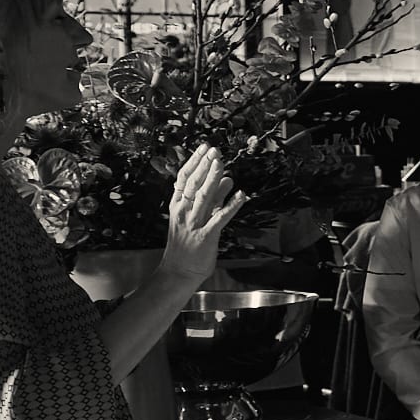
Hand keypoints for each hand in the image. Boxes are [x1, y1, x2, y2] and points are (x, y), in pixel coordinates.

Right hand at [157, 144, 246, 290]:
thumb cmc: (186, 244)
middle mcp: (183, 212)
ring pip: (204, 196)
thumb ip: (210, 200)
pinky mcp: (207, 235)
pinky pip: (221, 217)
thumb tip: (227, 178)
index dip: (194, 162)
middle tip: (215, 150)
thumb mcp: (194, 218)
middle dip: (204, 165)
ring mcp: (194, 223)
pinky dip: (232, 205)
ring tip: (222, 163)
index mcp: (177, 206)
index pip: (183, 179)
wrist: (178, 271)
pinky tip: (242, 194)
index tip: (204, 148)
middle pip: (193, 183)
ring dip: (214, 179)